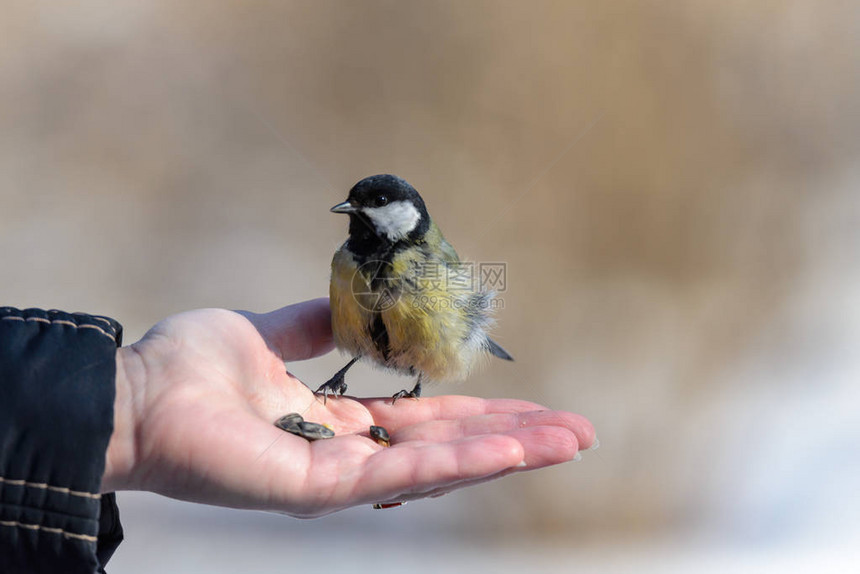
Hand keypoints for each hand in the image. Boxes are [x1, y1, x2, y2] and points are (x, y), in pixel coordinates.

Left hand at [104, 299, 594, 517]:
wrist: (134, 393)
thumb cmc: (190, 368)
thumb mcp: (269, 334)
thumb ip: (314, 328)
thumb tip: (352, 307)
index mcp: (338, 421)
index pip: (426, 421)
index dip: (482, 416)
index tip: (535, 408)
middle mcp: (347, 453)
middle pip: (448, 448)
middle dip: (516, 439)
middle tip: (580, 433)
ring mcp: (337, 476)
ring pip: (438, 467)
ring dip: (506, 453)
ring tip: (567, 442)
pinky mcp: (319, 487)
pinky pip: (398, 473)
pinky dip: (456, 463)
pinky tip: (508, 450)